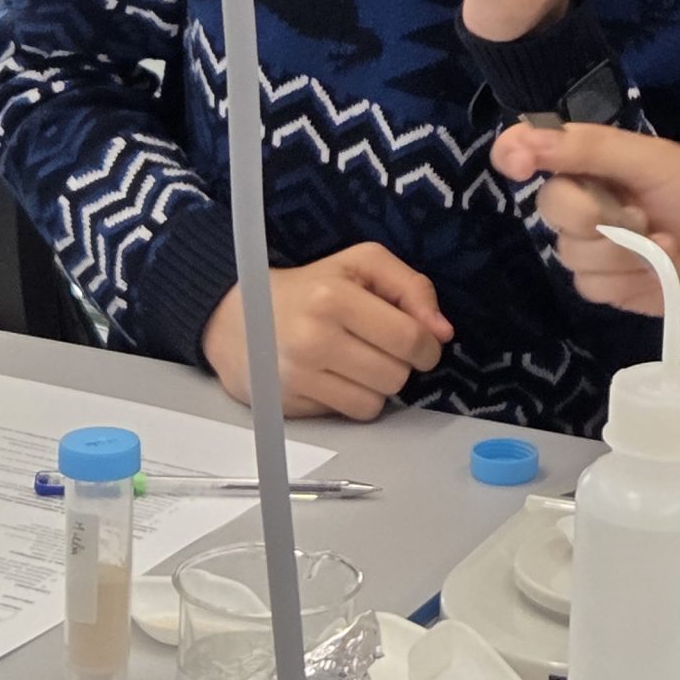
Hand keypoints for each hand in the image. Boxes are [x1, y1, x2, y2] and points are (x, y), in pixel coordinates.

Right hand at [201, 243, 453, 421]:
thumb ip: (412, 288)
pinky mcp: (288, 405)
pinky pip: (349, 415)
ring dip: (378, 385)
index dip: (427, 345)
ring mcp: (297, 378)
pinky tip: (336, 377)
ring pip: (376, 402)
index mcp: (334, 299)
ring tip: (357, 360)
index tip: (420, 341)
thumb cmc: (310, 287)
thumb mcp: (361, 265)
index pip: (410, 339)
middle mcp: (313, 340)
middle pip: (397, 376)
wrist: (236, 317)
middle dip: (400, 363)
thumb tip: (443, 332)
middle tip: (379, 346)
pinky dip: (353, 399)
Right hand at [491, 123, 679, 333]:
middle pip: (550, 204)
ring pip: (568, 250)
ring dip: (620, 251)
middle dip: (593, 214)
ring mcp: (594, 244)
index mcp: (597, 159)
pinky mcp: (606, 285)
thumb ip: (591, 148)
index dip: (516, 152)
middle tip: (640, 214)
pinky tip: (658, 271)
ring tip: (662, 244)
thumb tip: (523, 137)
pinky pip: (587, 284)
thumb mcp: (655, 163)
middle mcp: (588, 197)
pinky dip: (626, 279)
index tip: (518, 164)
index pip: (533, 148)